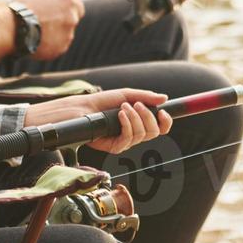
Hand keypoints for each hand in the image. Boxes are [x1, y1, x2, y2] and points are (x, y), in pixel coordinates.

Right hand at [12, 0, 84, 60]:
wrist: (14, 27)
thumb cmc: (23, 8)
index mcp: (68, 2)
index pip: (78, 7)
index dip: (69, 10)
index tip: (63, 12)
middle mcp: (72, 19)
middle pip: (71, 22)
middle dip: (61, 23)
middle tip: (48, 24)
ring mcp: (68, 35)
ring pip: (63, 36)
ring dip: (53, 35)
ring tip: (36, 33)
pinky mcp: (60, 49)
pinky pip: (56, 47)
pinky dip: (48, 46)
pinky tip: (35, 42)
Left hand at [24, 88, 173, 154]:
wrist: (77, 109)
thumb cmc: (97, 103)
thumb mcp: (123, 95)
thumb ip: (144, 96)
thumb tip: (164, 98)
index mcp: (137, 122)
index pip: (158, 127)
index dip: (166, 122)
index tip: (165, 112)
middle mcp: (132, 133)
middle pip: (154, 133)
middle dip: (149, 117)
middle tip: (136, 104)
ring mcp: (122, 141)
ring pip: (142, 136)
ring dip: (136, 119)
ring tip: (124, 107)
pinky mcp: (112, 147)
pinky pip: (128, 141)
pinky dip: (127, 125)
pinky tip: (120, 115)